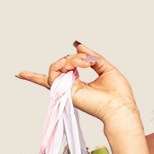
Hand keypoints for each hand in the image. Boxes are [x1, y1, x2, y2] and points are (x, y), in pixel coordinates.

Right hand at [14, 42, 138, 125]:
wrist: (120, 107)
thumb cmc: (118, 93)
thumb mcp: (105, 68)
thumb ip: (91, 57)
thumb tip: (78, 46)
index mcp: (78, 83)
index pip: (58, 75)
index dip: (42, 73)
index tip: (32, 72)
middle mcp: (69, 87)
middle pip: (60, 65)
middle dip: (74, 58)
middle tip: (90, 61)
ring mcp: (66, 90)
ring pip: (56, 67)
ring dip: (71, 60)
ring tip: (86, 64)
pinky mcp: (65, 92)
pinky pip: (55, 73)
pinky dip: (67, 64)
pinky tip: (80, 65)